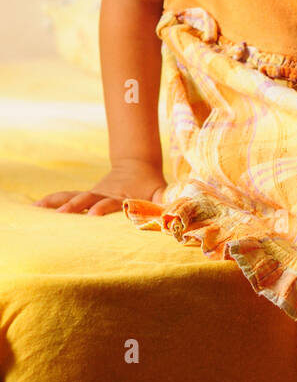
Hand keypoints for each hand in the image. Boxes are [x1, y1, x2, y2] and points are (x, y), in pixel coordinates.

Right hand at [33, 161, 167, 215]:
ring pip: (73, 197)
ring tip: (39, 210)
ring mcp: (93, 194)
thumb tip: (177, 211)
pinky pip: (66, 197)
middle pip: (87, 199)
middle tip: (61, 215)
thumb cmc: (151, 184)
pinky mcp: (86, 196)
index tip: (94, 213)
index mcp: (121, 195)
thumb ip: (168, 201)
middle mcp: (103, 194)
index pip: (111, 202)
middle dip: (74, 207)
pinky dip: (51, 201)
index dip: (103, 207)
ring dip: (58, 203)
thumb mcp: (161, 192)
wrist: (137, 165)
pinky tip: (35, 208)